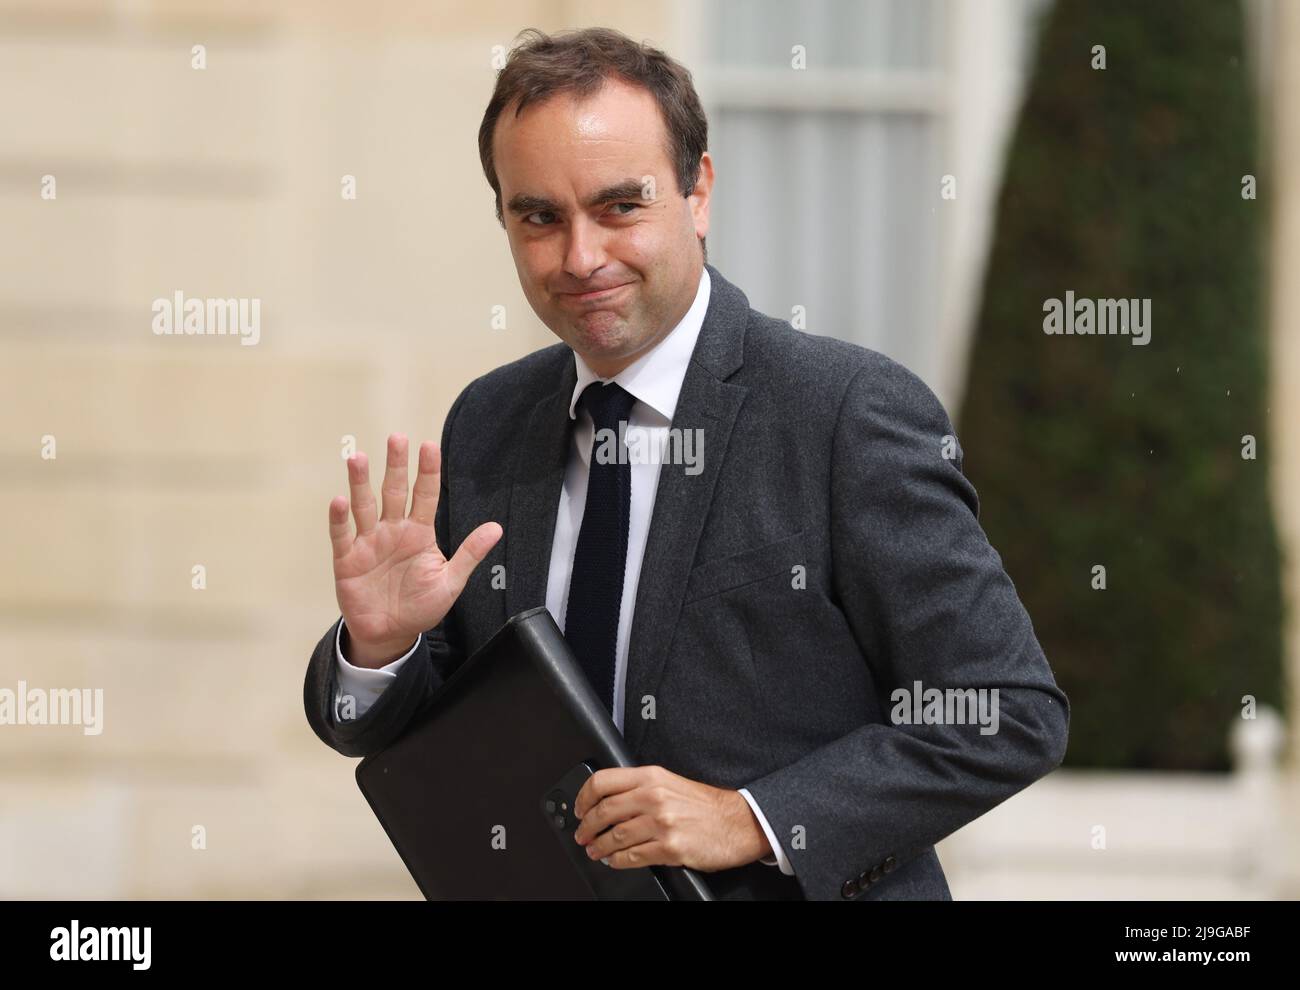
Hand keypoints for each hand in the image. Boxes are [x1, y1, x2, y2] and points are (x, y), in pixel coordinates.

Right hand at [329, 433, 501, 666]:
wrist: (390, 633)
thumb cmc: (421, 606)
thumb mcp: (450, 581)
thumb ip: (469, 554)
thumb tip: (497, 528)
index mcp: (419, 533)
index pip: (425, 495)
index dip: (427, 471)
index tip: (429, 445)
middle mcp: (392, 530)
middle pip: (393, 491)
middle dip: (395, 465)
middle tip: (396, 438)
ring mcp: (368, 542)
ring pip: (364, 506)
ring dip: (360, 482)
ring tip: (358, 457)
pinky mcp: (347, 559)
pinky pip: (342, 535)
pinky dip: (340, 519)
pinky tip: (340, 500)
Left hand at [571, 765, 772, 872]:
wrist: (738, 822)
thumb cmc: (706, 805)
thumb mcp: (671, 783)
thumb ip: (641, 787)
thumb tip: (609, 800)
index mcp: (652, 777)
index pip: (602, 781)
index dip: (583, 797)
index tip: (578, 808)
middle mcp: (654, 797)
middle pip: (604, 811)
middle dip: (586, 826)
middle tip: (582, 834)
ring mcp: (661, 823)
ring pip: (614, 836)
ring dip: (599, 847)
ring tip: (595, 850)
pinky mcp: (669, 848)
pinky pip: (632, 857)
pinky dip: (617, 861)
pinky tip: (614, 861)